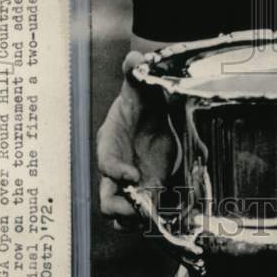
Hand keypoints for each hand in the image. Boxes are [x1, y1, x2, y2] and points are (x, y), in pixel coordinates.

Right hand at [96, 50, 175, 225]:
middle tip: (141, 210)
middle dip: (121, 209)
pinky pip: (145, 211)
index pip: (105, 162)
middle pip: (107, 199)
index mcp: (110, 142)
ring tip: (154, 218)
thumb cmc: (140, 98)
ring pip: (123, 213)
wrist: (151, 108)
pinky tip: (170, 212)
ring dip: (136, 220)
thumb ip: (135, 72)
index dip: (116, 172)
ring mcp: (132, 182)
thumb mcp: (138, 84)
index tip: (133, 177)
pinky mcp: (150, 187)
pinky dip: (153, 216)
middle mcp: (117, 167)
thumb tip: (136, 55)